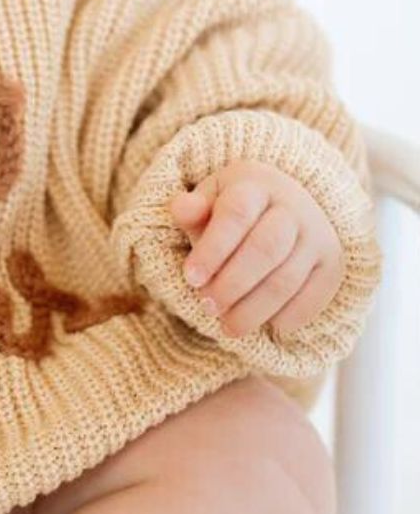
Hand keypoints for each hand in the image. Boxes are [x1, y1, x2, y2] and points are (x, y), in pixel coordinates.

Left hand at [170, 159, 344, 337]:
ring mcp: (317, 234)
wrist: (283, 212)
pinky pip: (313, 296)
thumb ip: (192, 211)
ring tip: (228, 326)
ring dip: (254, 309)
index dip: (212, 250)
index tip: (191, 279)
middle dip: (232, 284)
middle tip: (208, 307)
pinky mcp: (331, 263)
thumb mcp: (208, 205)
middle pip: (266, 248)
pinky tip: (267, 326)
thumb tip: (181, 208)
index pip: (236, 214)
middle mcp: (294, 206)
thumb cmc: (231, 216)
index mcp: (256, 186)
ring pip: (287, 278)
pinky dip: (288, 317)